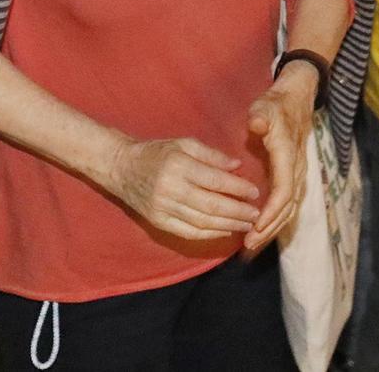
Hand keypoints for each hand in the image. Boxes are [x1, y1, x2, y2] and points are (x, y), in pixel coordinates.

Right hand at [98, 134, 259, 240]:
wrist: (121, 168)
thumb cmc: (156, 152)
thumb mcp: (183, 143)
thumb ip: (211, 155)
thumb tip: (236, 165)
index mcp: (179, 166)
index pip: (215, 181)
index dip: (237, 189)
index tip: (255, 192)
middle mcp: (171, 189)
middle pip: (211, 206)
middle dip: (238, 212)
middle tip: (257, 214)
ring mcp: (163, 209)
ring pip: (202, 222)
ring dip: (228, 225)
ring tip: (247, 224)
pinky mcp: (158, 222)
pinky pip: (188, 233)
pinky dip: (210, 234)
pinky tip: (225, 230)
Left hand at [242, 67, 314, 255]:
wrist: (297, 98)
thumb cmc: (276, 104)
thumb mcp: (266, 106)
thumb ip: (260, 116)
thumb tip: (257, 124)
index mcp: (288, 156)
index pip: (284, 191)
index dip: (271, 212)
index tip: (255, 227)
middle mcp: (296, 170)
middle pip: (287, 208)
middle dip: (269, 229)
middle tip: (248, 245)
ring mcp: (296, 175)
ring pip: (288, 210)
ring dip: (272, 229)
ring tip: (251, 246)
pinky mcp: (292, 177)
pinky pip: (286, 205)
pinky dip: (274, 221)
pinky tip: (259, 232)